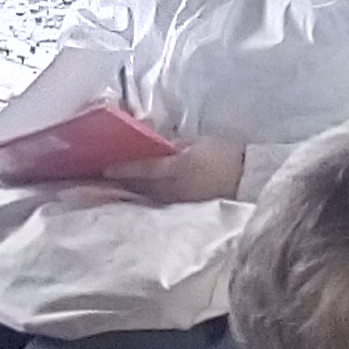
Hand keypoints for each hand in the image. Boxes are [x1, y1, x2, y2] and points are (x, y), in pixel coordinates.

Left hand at [111, 140, 248, 204]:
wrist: (249, 179)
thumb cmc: (226, 155)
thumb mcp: (198, 143)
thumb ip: (173, 144)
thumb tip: (151, 142)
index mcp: (177, 168)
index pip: (144, 169)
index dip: (123, 169)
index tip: (104, 168)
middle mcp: (173, 188)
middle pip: (141, 185)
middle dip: (121, 181)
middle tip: (99, 177)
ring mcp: (178, 200)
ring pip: (148, 195)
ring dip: (130, 190)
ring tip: (112, 185)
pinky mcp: (185, 206)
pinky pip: (159, 200)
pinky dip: (145, 195)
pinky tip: (137, 193)